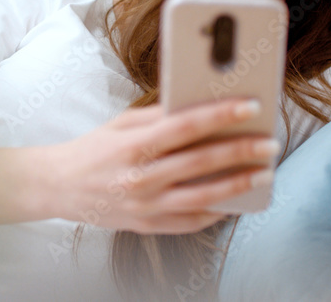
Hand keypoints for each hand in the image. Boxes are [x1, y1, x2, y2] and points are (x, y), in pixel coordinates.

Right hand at [41, 99, 278, 233]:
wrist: (59, 187)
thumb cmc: (93, 149)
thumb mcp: (122, 123)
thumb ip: (160, 116)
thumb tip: (202, 105)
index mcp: (134, 146)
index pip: (187, 126)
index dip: (222, 115)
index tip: (251, 107)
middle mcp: (142, 178)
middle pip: (203, 162)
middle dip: (242, 151)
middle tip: (271, 143)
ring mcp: (146, 207)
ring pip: (204, 196)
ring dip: (239, 184)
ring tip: (264, 172)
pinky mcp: (148, 226)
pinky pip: (191, 221)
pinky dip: (217, 210)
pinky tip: (237, 199)